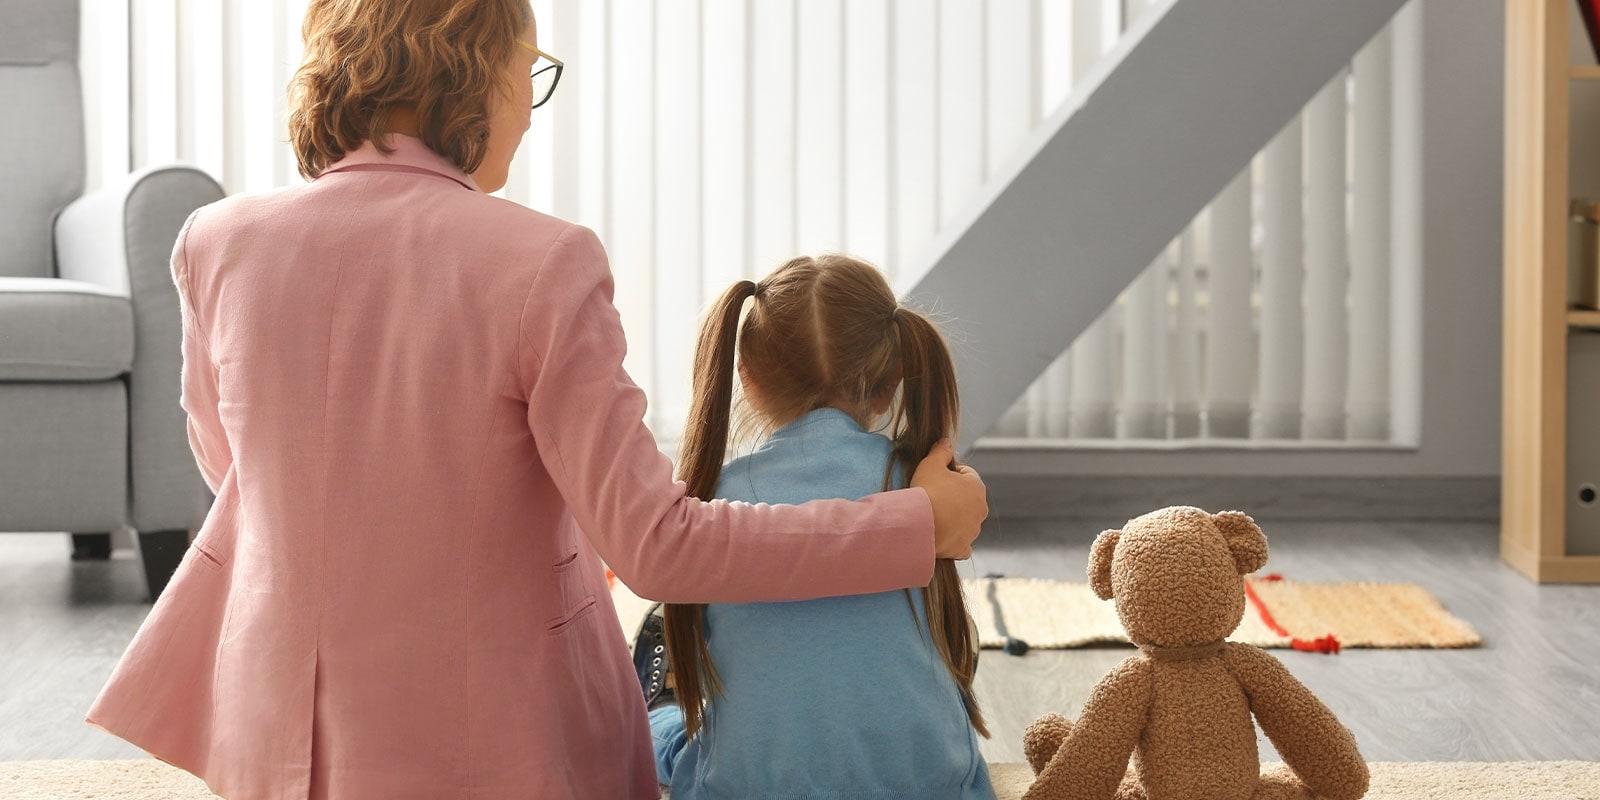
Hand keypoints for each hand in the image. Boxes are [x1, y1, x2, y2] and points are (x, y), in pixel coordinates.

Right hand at [909, 439, 986, 558]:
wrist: (919, 525)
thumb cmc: (926, 492)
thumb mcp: (931, 463)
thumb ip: (941, 450)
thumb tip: (946, 441)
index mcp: (977, 487)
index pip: (966, 474)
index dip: (949, 474)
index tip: (935, 478)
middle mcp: (980, 509)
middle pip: (966, 498)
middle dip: (953, 496)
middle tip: (932, 496)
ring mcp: (973, 530)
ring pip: (965, 520)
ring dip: (953, 518)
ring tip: (933, 516)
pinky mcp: (963, 547)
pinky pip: (962, 543)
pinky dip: (954, 540)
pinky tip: (943, 537)